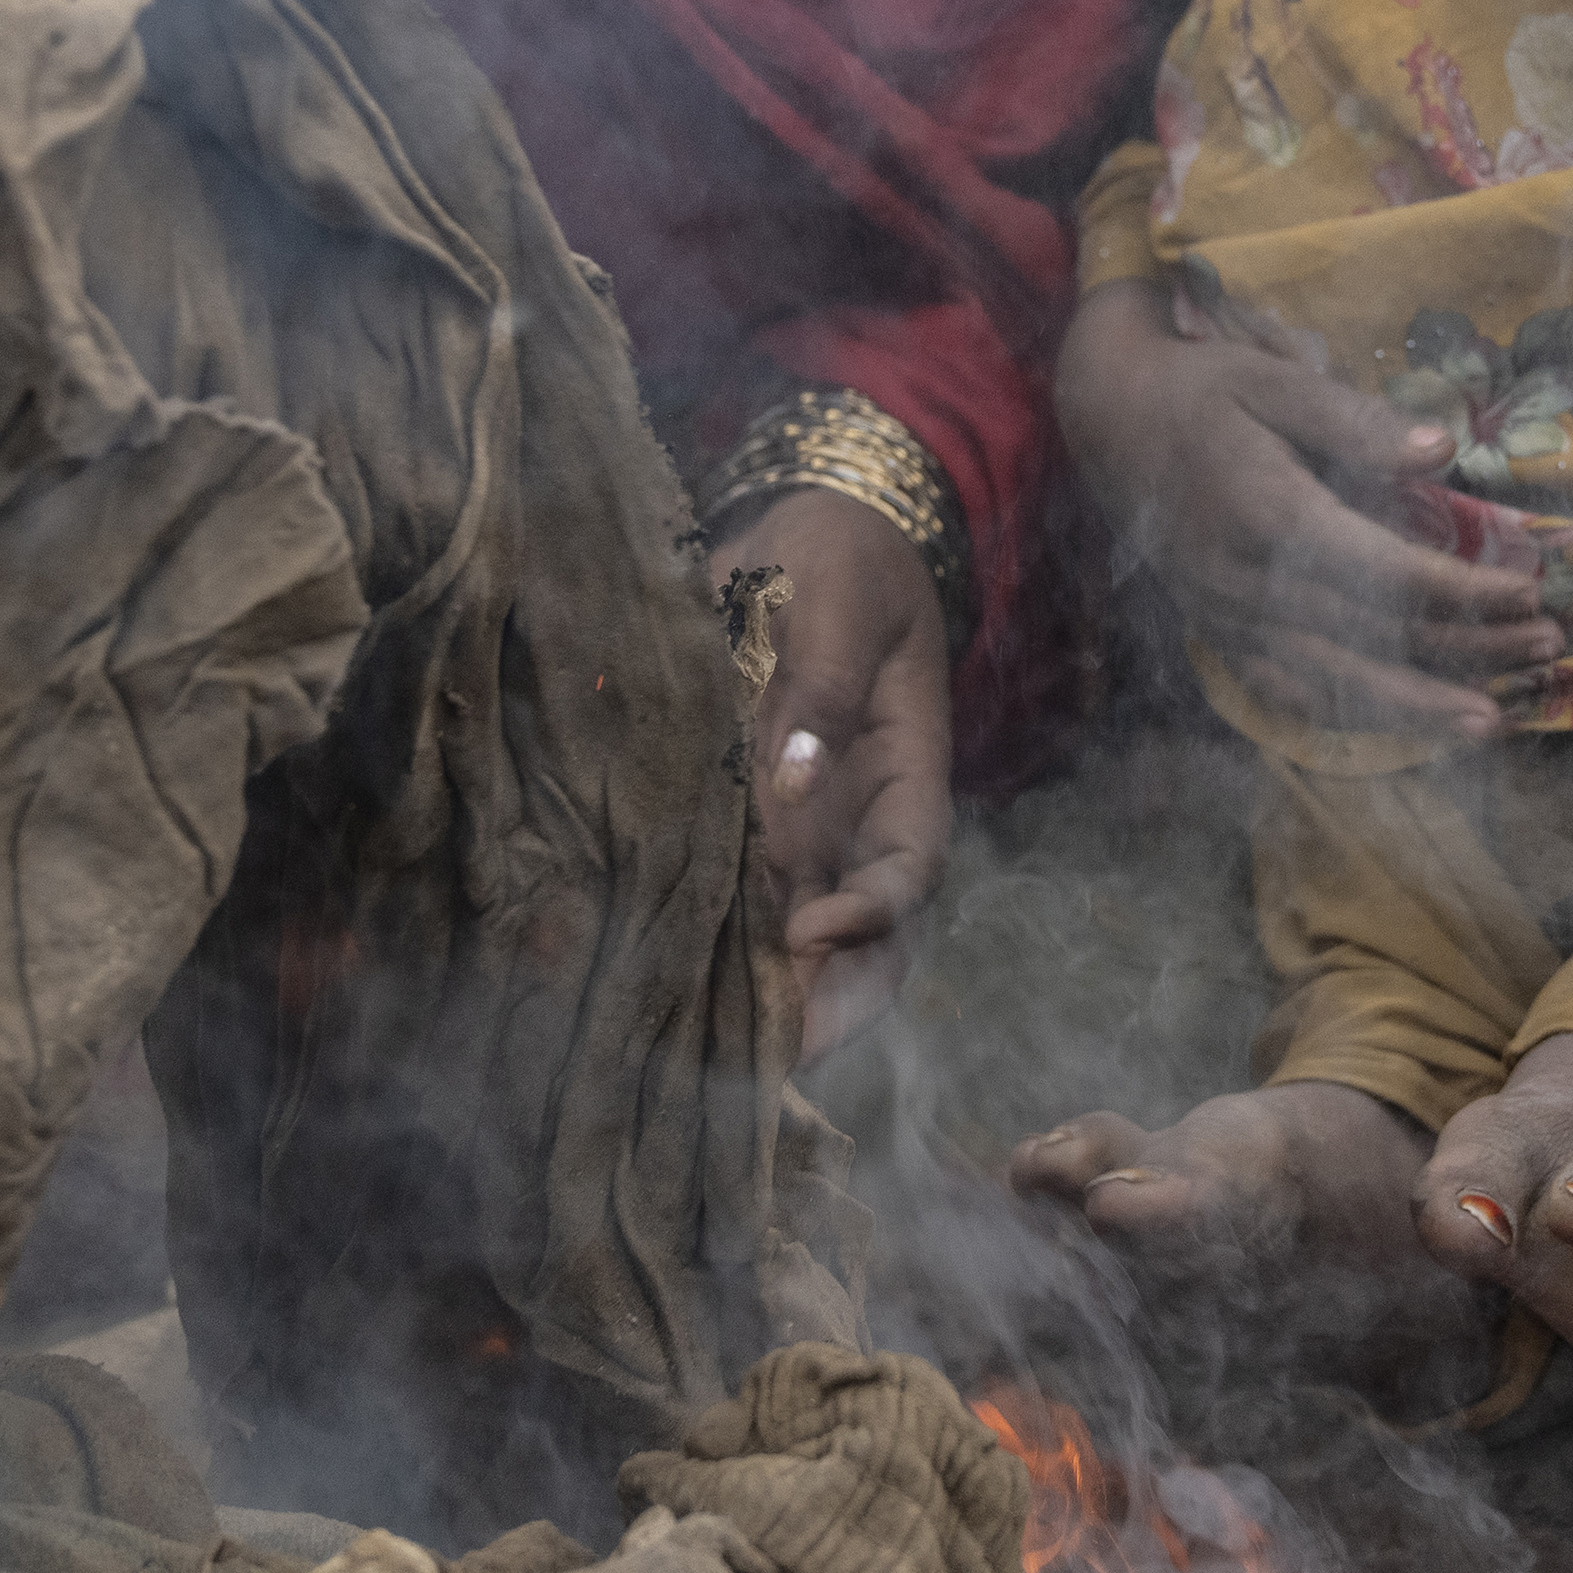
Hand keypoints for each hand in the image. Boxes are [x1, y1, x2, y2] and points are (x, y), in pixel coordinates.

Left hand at [713, 484, 954, 1062]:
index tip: (809, 931)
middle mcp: (862, 817)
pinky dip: (711, 932)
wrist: (809, 526)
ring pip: (799, 929)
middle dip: (823, 996)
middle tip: (761, 1045)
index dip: (873, 916)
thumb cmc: (843, 559)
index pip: (911, 869)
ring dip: (764, 985)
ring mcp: (807, 823)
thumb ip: (821, 686)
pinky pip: (738, 887)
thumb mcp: (841, 602)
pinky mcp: (745, 813)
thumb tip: (793, 777)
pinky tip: (660, 965)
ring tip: (700, 1034)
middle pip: (866, 933)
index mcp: (910, 773)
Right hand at [1053, 272, 1562, 738]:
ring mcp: (1225, 618)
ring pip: (1331, 682)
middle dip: (1464, 648)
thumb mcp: (1274, 379)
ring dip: (1416, 704)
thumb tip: (1442, 452)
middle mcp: (1243, 582)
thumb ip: (1356, 421)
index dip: (1462, 590)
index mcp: (1266, 513)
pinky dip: (1346, 713)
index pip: (1383, 572)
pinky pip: (1284, 690)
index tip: (1530, 590)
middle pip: (1371, 635)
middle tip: (1546, 651)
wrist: (1109, 419)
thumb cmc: (1203, 390)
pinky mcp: (1215, 633)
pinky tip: (1400, 724)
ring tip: (1490, 721)